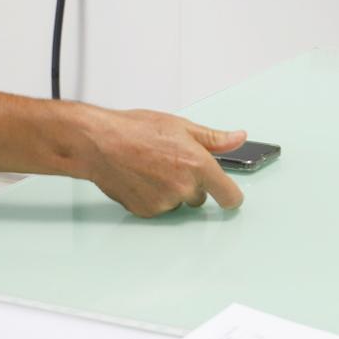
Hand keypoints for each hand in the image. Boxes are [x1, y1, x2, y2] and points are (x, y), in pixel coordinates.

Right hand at [82, 109, 246, 217]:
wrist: (99, 143)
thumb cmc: (135, 130)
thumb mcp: (181, 126)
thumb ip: (215, 139)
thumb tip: (238, 138)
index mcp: (197, 165)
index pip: (229, 195)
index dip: (231, 196)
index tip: (230, 196)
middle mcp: (184, 187)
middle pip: (200, 197)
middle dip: (191, 184)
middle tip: (171, 163)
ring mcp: (164, 202)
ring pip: (178, 202)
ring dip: (171, 190)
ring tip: (151, 167)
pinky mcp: (147, 212)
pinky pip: (159, 209)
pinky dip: (153, 197)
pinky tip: (141, 178)